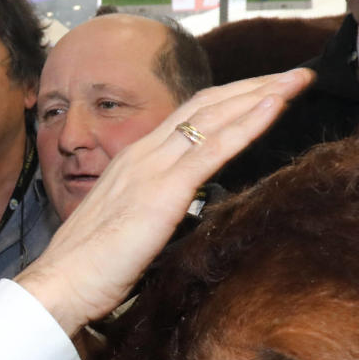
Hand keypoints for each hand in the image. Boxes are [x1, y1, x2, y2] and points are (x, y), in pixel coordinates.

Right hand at [16, 69, 314, 335]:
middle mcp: (143, 154)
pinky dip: (249, 123)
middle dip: (254, 86)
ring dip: (261, 93)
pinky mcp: (163, 191)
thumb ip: (157, 210)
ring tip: (297, 80)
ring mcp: (152, 168)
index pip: (190, 117)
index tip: (267, 90)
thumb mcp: (131, 227)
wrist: (60, 284)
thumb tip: (184, 213)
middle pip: (207, 105)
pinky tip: (276, 106)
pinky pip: (214, 149)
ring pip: (214, 117)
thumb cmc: (92, 268)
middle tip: (296, 75)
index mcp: (135, 160)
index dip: (231, 99)